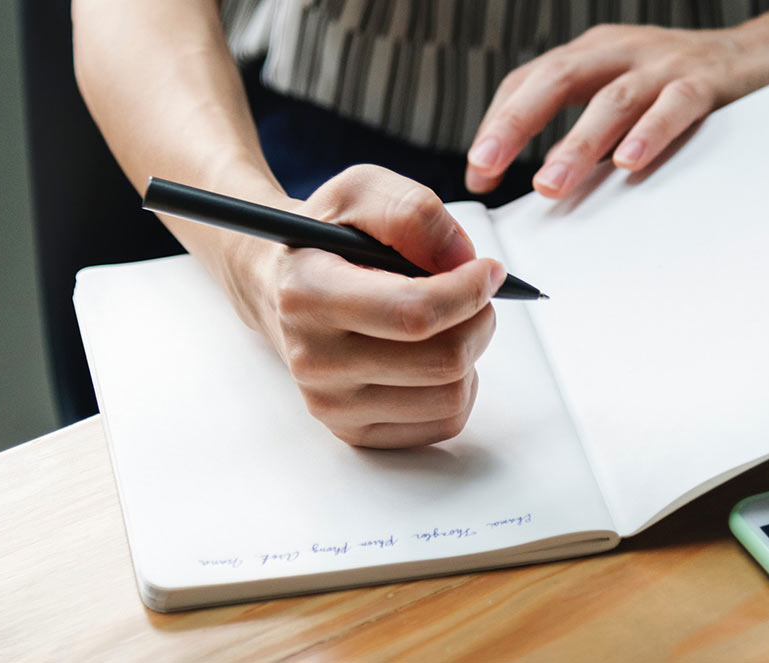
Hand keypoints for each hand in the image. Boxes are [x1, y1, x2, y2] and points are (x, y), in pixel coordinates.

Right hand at [227, 165, 505, 448]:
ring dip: (469, 352)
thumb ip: (412, 211)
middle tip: (472, 294)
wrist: (280, 289)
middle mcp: (314, 359)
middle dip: (478, 319)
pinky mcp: (354, 431)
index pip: (413, 313)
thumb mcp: (359, 192)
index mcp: (308, 294)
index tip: (488, 270)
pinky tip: (430, 354)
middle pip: (444, 360)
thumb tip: (462, 259)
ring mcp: (332, 404)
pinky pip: (444, 421)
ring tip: (447, 322)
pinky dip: (457, 385)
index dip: (469, 291)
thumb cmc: (326, 239)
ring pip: (452, 396)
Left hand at [465, 15, 768, 196]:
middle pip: (555, 80)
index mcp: (593, 54)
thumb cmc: (688, 85)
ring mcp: (664, 63)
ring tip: (550, 184)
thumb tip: (543, 186)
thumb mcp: (624, 97)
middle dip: (515, 125)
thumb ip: (585, 132)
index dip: (498, 123)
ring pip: (611, 99)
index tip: (478, 172)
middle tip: (486, 167)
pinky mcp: (707, 80)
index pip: (530, 81)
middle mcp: (621, 51)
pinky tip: (629, 162)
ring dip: (576, 144)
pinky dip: (650, 133)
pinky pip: (675, 104)